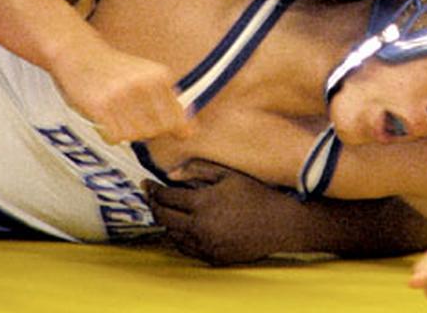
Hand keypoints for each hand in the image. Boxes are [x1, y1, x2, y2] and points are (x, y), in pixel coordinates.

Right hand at [50, 34, 193, 143]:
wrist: (79, 52)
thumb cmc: (115, 68)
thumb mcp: (148, 75)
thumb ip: (169, 101)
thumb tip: (190, 131)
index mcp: (159, 76)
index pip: (177, 118)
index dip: (175, 130)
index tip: (175, 134)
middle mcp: (143, 85)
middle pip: (157, 129)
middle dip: (148, 131)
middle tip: (134, 120)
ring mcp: (121, 96)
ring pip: (136, 135)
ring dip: (128, 133)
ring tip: (119, 119)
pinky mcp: (100, 106)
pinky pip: (115, 136)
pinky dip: (112, 135)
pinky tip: (107, 122)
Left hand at [143, 160, 300, 264]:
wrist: (280, 224)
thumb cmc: (255, 194)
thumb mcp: (228, 175)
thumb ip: (198, 170)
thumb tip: (171, 173)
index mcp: (203, 203)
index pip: (166, 197)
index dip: (153, 189)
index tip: (146, 184)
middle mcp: (200, 226)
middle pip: (163, 217)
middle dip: (153, 205)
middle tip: (150, 197)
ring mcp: (206, 245)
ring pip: (172, 235)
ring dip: (165, 222)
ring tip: (165, 210)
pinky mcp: (213, 257)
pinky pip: (186, 248)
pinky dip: (179, 237)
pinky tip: (181, 227)